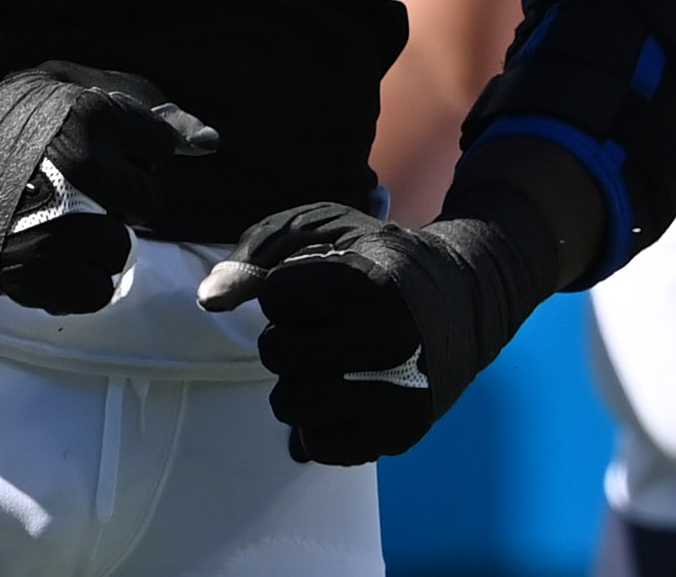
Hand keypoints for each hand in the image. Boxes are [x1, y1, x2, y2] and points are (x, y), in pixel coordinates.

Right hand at [0, 62, 215, 314]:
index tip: (99, 151)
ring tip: (60, 225)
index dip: (134, 149)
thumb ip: (139, 106)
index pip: (160, 144)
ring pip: (122, 251)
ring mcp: (55, 225)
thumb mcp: (61, 88)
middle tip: (81, 191)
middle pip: (149, 201)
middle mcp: (77, 168)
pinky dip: (78, 281)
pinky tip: (51, 256)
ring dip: (100, 242)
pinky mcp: (33, 275)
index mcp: (86, 114)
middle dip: (123, 198)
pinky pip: (94, 292)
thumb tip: (210, 144)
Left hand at [196, 194, 557, 465]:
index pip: (276, 298)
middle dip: (286, 336)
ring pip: (289, 404)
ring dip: (297, 381)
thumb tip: (210, 300)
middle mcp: (389, 342)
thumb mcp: (324, 230)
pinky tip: (347, 392)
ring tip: (330, 360)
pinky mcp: (396, 436)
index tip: (318, 286)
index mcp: (370, 284)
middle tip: (320, 326)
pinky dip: (320, 420)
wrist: (465, 300)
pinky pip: (317, 445)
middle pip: (276, 354)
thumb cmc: (379, 260)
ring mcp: (395, 395)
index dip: (285, 290)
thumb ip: (258, 252)